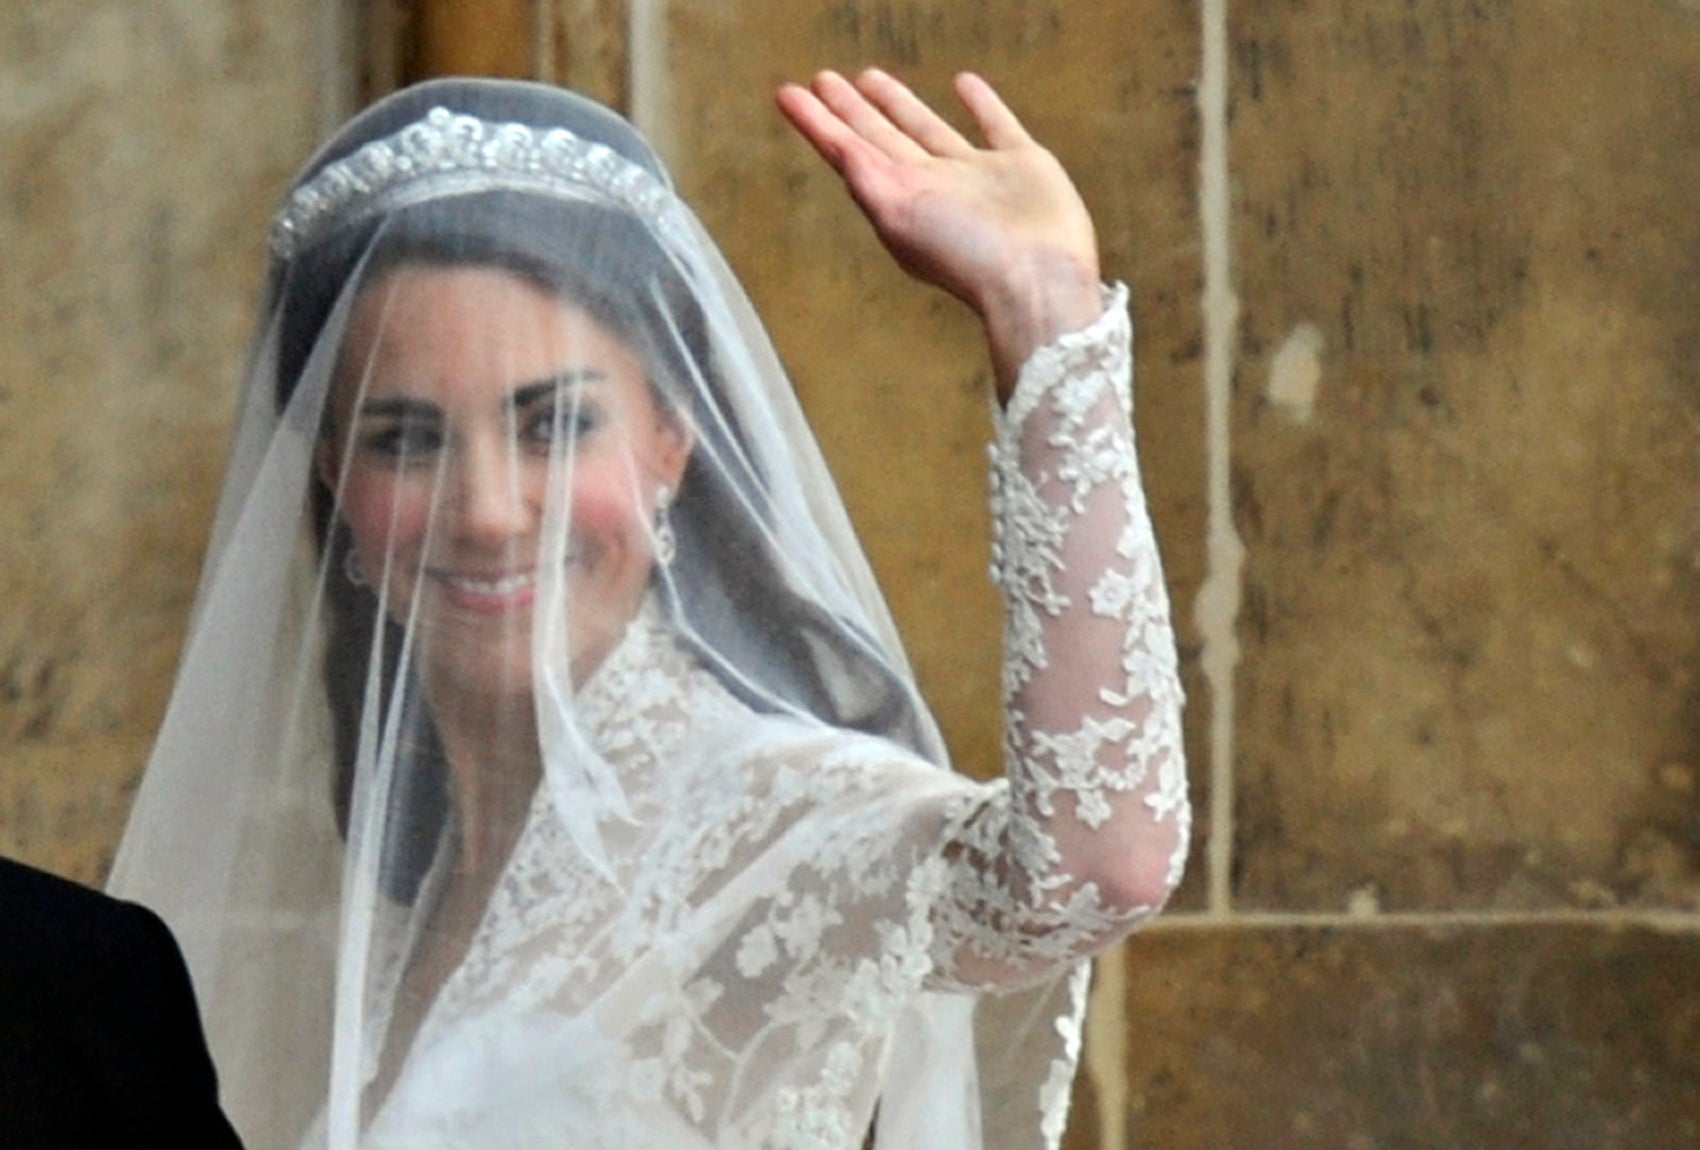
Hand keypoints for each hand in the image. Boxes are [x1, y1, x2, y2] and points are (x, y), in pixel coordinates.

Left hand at [776, 68, 1103, 399]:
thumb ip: (866, 178)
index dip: (818, 124)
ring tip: (870, 76)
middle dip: (851, 110)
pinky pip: (996, 124)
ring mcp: (977, 175)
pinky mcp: (1021, 164)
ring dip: (899, 103)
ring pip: (928, 128)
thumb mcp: (899, 217)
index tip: (789, 94)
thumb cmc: (965, 256)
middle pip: (881, 137)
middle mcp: (932, 186)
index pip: (848, 152)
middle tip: (824, 79)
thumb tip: (837, 147)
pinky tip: (964, 83)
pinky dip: (981, 104)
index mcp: (898, 199)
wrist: (1036, 278)